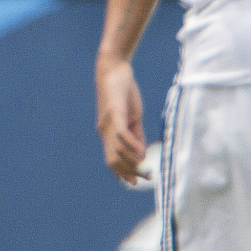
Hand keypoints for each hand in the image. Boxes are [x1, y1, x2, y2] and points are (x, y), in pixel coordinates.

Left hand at [95, 55, 145, 185]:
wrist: (113, 69)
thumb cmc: (123, 92)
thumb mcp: (132, 116)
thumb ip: (136, 134)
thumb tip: (142, 154)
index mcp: (107, 133)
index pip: (112, 160)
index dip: (123, 173)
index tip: (137, 182)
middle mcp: (104, 131)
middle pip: (113, 161)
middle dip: (129, 173)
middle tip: (146, 177)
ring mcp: (108, 123)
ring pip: (116, 152)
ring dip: (132, 162)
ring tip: (146, 165)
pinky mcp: (114, 113)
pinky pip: (121, 136)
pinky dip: (131, 146)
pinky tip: (142, 150)